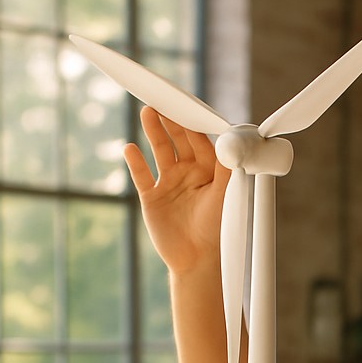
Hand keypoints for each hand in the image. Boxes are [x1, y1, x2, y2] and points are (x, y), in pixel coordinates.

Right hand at [123, 106, 229, 276]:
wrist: (196, 260)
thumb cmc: (216, 229)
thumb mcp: (225, 196)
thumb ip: (227, 169)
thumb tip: (231, 142)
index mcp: (210, 172)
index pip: (201, 141)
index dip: (193, 124)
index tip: (187, 105)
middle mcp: (189, 174)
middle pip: (179, 141)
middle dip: (172, 122)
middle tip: (164, 102)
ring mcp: (169, 184)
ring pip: (160, 151)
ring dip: (154, 133)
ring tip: (148, 112)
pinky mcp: (152, 198)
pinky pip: (141, 175)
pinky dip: (135, 162)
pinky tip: (130, 148)